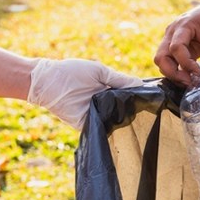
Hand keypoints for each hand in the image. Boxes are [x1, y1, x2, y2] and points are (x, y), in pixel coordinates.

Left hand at [27, 58, 142, 128]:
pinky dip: (110, 127)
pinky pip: (102, 128)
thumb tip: (140, 84)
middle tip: (148, 111)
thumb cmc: (72, 71)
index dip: (138, 98)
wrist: (48, 81)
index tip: (151, 100)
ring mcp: (96, 115)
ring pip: (115, 121)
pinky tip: (120, 125)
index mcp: (108, 91)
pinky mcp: (87, 125)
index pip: (127, 97)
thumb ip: (120, 79)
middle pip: (123, 110)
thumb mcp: (100, 71)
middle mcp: (104, 104)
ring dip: (123, 119)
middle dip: (133, 111)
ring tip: (136, 118)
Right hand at [154, 0, 199, 85]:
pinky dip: (175, 71)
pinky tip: (188, 77)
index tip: (199, 73)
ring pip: (161, 61)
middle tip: (189, 82)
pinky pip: (168, 62)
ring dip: (172, 74)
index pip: (176, 47)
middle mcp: (171, 32)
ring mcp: (169, 39)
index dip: (185, 63)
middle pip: (161, 56)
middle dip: (172, 72)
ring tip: (190, 81)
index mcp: (183, 25)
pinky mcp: (173, 47)